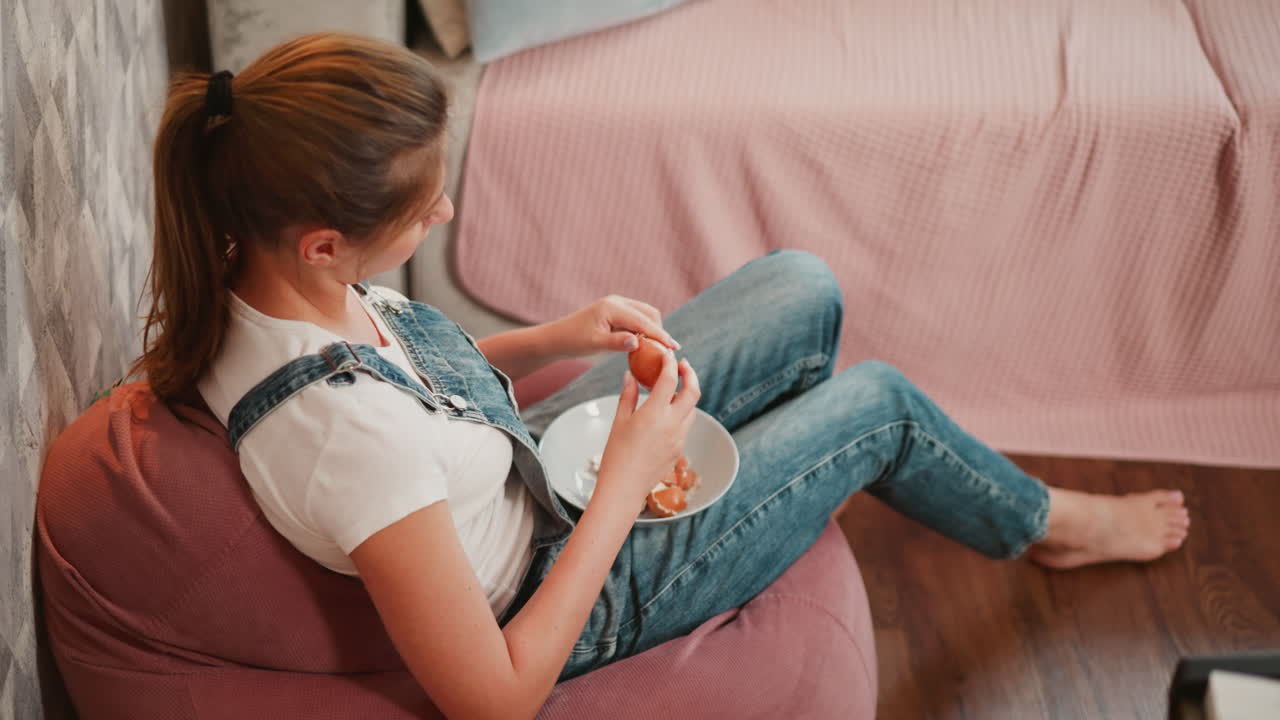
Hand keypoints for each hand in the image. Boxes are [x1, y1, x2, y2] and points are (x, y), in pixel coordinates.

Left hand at [546, 295, 679, 357]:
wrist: (558, 337)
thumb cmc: (573, 341)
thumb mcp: (594, 344)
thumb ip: (616, 342)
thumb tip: (638, 342)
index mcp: (612, 307)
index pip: (643, 321)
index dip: (660, 335)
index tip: (674, 347)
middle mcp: (617, 301)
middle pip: (649, 313)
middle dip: (659, 331)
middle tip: (666, 352)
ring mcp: (617, 304)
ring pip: (645, 314)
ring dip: (652, 330)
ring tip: (656, 350)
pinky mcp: (616, 311)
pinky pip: (637, 318)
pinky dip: (644, 329)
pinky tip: (644, 345)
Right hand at [595, 351, 700, 504]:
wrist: (624, 489)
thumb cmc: (616, 456)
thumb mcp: (619, 422)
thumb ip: (628, 395)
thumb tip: (630, 376)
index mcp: (654, 414)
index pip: (670, 379)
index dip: (670, 363)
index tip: (668, 355)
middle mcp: (672, 424)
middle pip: (693, 391)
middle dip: (690, 374)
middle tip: (682, 365)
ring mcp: (679, 439)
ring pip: (693, 409)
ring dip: (687, 395)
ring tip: (674, 388)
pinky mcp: (679, 450)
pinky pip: (686, 426)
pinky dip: (681, 413)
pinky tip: (668, 413)